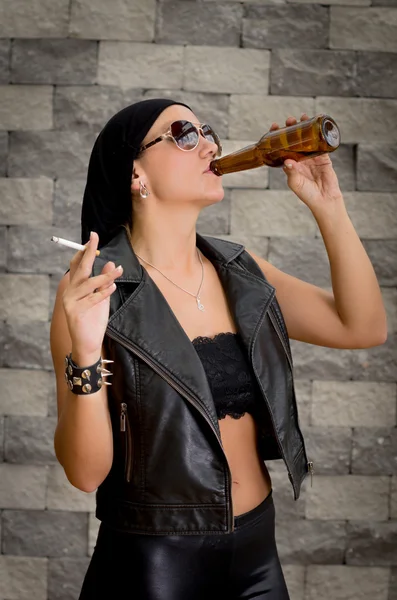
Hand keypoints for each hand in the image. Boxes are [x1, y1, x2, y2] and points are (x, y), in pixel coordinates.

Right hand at [62, 231, 122, 364]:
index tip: (92, 238)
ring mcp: (71, 302)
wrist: (88, 343)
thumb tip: (111, 263)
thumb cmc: (93, 320)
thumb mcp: (102, 298)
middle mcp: (70, 292)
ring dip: (105, 276)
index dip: (84, 251)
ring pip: (88, 283)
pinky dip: (103, 292)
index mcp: (74, 287)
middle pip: (80, 268)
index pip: (76, 265)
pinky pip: (92, 299)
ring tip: (118, 270)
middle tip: (95, 238)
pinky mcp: (75, 313)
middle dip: (88, 252)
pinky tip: (113, 287)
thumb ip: (105, 282)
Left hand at [270, 114, 343, 213]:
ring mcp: (312, 157)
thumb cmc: (307, 194)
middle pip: (295, 140)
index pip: (282, 147)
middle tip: (289, 120)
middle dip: (292, 129)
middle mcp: (300, 159)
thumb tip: (287, 161)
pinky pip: (321, 143)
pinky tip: (317, 124)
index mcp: (290, 164)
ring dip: (305, 128)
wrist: (324, 200)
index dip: (278, 137)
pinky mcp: (323, 157)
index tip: (274, 127)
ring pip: (307, 139)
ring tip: (302, 117)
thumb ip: (291, 172)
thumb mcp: (295, 183)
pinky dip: (319, 134)